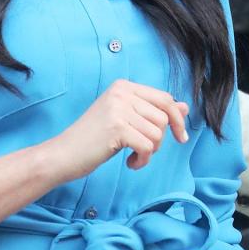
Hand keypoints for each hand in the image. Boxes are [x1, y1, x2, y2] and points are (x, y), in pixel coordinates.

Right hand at [47, 78, 189, 181]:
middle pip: (164, 116)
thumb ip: (153, 111)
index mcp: (123, 86)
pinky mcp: (117, 128)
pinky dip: (143, 160)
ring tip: (133, 156)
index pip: (165, 98)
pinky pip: (148, 147)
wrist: (63, 154)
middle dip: (161, 139)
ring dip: (150, 151)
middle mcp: (121, 93)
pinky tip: (130, 163)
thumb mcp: (126, 121)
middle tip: (145, 150)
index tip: (180, 137)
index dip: (177, 119)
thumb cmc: (93, 139)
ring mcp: (118, 109)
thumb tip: (185, 107)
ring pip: (158, 133)